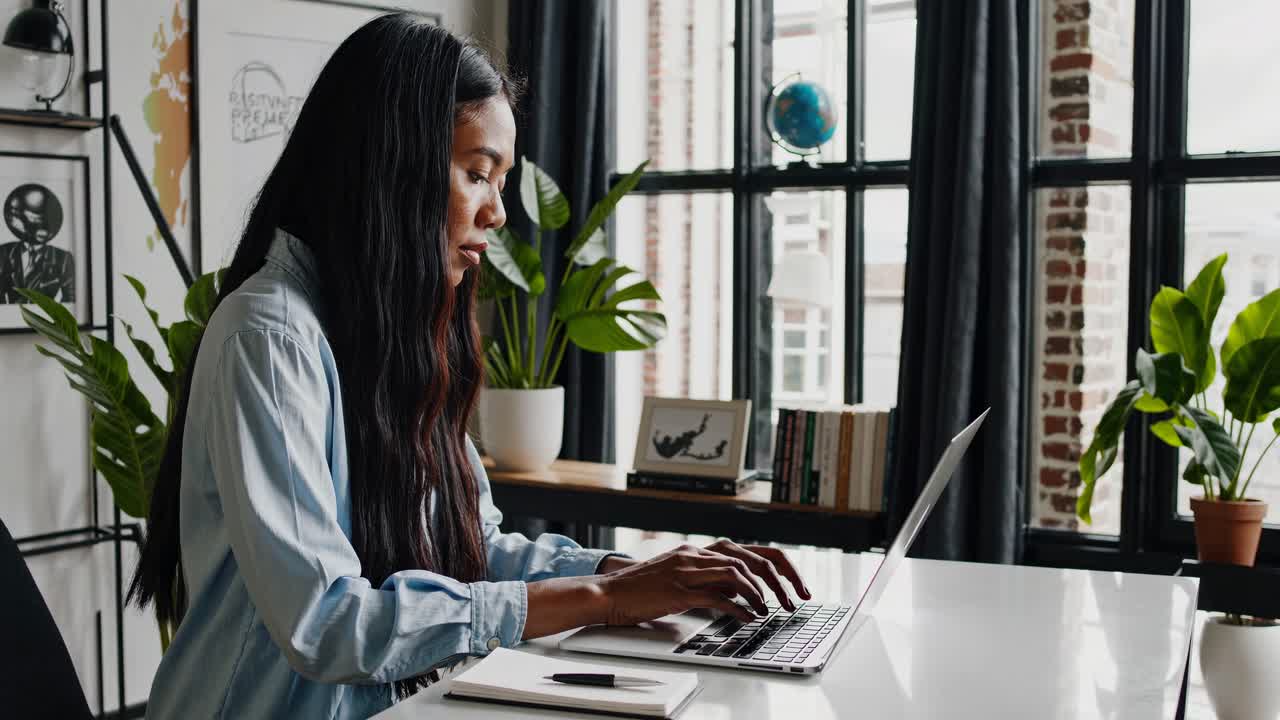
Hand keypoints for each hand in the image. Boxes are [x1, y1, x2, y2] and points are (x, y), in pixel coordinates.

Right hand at [595, 540, 811, 626]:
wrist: (610, 592)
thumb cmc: (642, 589)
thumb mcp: (680, 577)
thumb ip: (708, 579)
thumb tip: (739, 591)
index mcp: (698, 551)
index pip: (747, 551)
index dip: (776, 566)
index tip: (792, 584)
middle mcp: (695, 555)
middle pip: (748, 559)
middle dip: (776, 581)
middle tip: (791, 601)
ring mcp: (687, 570)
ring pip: (736, 574)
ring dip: (759, 594)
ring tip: (769, 611)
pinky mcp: (679, 591)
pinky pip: (717, 598)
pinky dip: (738, 609)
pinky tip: (748, 618)